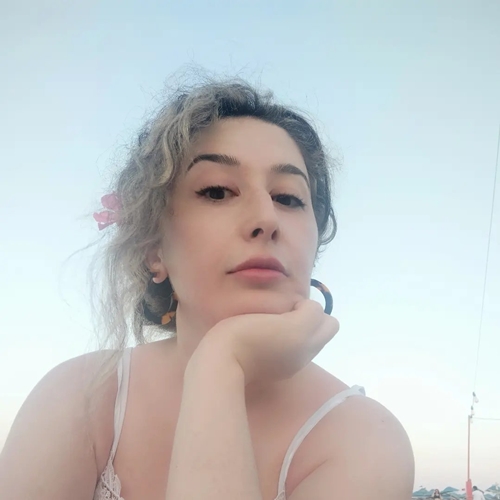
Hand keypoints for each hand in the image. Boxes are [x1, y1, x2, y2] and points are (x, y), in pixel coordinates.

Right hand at [197, 299, 338, 384]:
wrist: (220, 362)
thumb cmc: (252, 336)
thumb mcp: (294, 324)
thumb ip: (310, 315)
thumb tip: (304, 311)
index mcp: (308, 346)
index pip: (329, 323)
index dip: (310, 308)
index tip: (287, 308)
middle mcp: (301, 359)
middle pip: (318, 332)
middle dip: (305, 318)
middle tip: (280, 314)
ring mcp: (283, 366)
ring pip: (299, 340)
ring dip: (289, 328)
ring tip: (267, 324)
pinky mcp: (265, 369)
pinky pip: (282, 349)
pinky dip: (275, 340)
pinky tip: (258, 337)